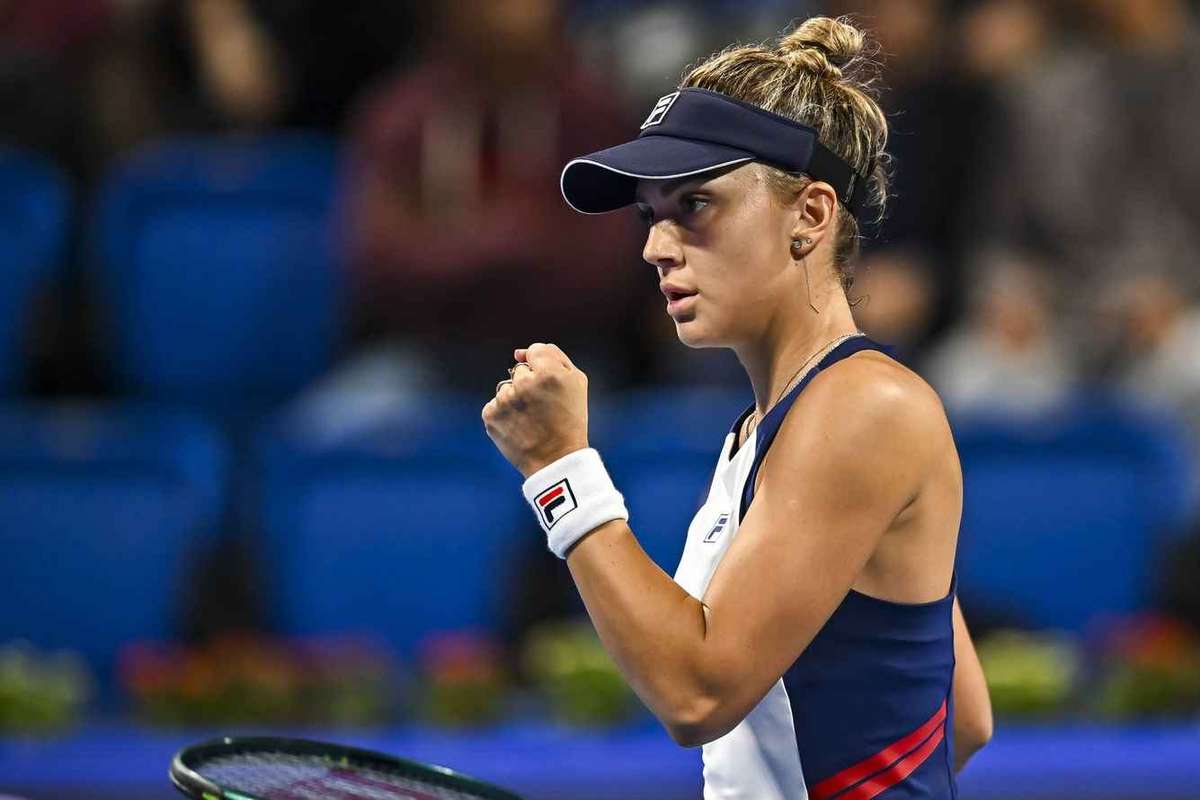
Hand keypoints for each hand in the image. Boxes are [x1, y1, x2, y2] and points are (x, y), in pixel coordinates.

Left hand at [482, 343, 589, 477]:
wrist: (555, 459)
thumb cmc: (570, 418)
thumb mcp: (576, 382)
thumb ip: (553, 355)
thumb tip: (518, 353)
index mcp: (548, 372)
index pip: (536, 351)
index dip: (544, 369)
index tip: (549, 387)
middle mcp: (524, 383)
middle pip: (520, 371)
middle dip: (529, 385)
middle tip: (543, 408)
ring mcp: (505, 399)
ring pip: (506, 388)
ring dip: (515, 400)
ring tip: (530, 420)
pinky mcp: (490, 415)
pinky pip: (494, 405)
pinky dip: (504, 415)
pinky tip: (518, 427)